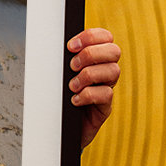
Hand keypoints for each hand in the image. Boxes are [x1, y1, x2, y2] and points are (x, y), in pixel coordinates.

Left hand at [67, 27, 120, 149]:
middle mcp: (104, 71)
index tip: (70, 46)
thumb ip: (62, 58)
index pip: (105, 37)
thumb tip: (50, 42)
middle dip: (91, 54)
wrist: (58, 128)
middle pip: (114, 51)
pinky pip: (106, 94)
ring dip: (88, 75)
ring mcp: (106, 88)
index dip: (91, 36)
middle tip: (72, 66)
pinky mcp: (105, 107)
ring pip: (113, 71)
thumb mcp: (58, 74)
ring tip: (72, 86)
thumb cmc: (57, 97)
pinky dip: (88, 95)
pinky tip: (74, 100)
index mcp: (95, 58)